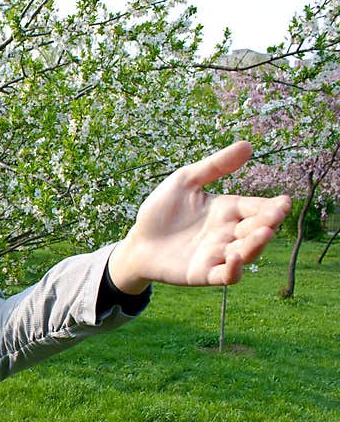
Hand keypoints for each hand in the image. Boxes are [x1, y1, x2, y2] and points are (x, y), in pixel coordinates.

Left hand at [108, 141, 291, 292]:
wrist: (137, 241)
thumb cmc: (161, 210)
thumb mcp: (185, 181)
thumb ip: (214, 166)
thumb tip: (248, 145)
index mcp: (227, 210)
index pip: (256, 207)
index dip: (272, 206)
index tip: (284, 202)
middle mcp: (227, 233)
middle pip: (255, 230)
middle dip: (268, 222)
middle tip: (277, 214)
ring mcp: (217, 255)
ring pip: (246, 253)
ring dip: (256, 244)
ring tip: (264, 232)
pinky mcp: (203, 274)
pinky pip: (226, 276)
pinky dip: (233, 269)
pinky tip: (234, 256)